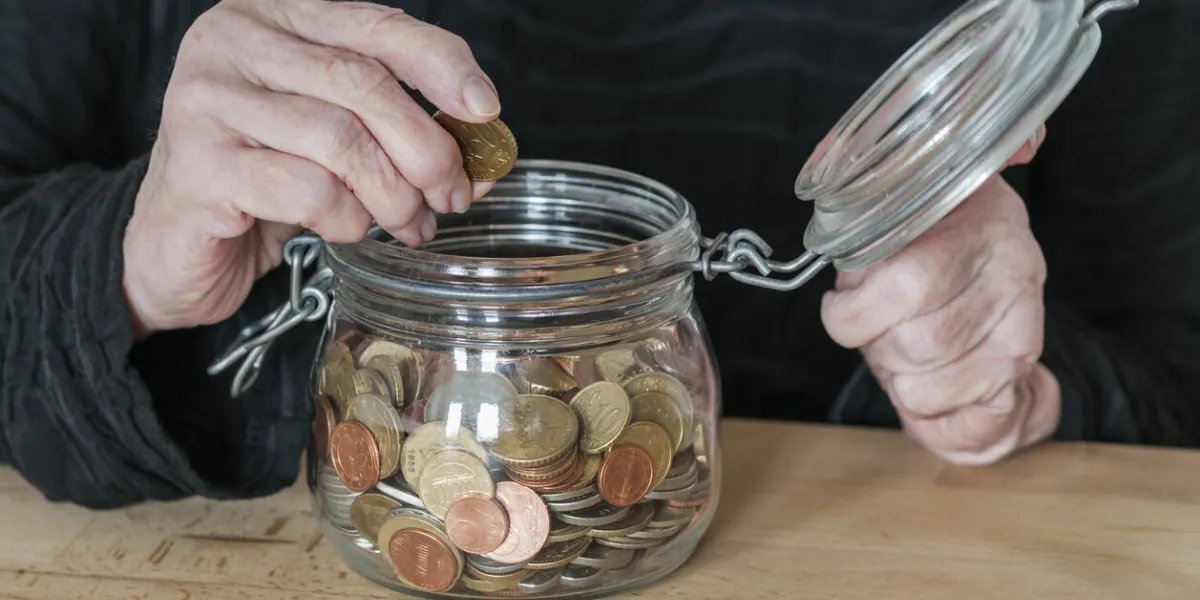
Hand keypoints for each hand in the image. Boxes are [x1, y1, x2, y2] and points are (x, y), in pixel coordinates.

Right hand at [123, 0, 499, 336]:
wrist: (176, 247)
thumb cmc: (263, 184)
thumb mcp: (339, 144)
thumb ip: (404, 136)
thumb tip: (486, 156)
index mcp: (276, 18)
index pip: (378, 24)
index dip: (442, 65)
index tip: (485, 111)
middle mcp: (233, 42)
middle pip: (363, 83)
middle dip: (426, 148)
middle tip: (450, 196)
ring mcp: (207, 99)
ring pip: (340, 139)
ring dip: (393, 194)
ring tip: (408, 225)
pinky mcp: (198, 164)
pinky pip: (307, 189)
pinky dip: (347, 219)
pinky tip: (347, 230)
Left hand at [822, 126, 1060, 464]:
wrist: (984, 241)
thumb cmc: (917, 227)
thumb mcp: (883, 192)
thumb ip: (853, 171)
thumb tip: (828, 156)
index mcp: (975, 221)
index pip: (908, 285)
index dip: (855, 313)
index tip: (841, 307)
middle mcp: (1012, 271)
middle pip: (915, 345)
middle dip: (875, 347)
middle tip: (874, 331)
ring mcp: (1024, 323)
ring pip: (931, 388)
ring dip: (898, 381)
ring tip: (898, 351)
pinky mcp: (1023, 366)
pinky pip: (980, 422)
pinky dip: (937, 426)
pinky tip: (920, 400)